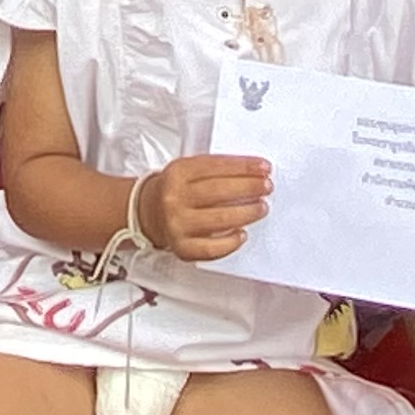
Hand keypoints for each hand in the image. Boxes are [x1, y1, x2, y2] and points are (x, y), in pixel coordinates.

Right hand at [136, 154, 272, 262]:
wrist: (147, 212)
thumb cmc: (175, 190)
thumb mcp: (187, 170)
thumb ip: (214, 169)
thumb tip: (253, 173)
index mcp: (177, 173)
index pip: (215, 166)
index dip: (244, 167)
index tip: (264, 168)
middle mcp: (174, 198)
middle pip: (219, 191)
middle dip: (249, 188)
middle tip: (267, 187)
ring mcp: (177, 224)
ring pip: (220, 219)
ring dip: (247, 213)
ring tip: (261, 207)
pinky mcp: (182, 247)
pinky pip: (212, 248)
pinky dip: (231, 242)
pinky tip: (242, 234)